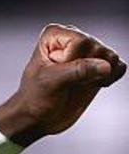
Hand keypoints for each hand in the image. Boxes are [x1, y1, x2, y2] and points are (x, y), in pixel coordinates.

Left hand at [0, 23, 124, 145]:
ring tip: (78, 84)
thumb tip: (105, 66)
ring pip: (111, 57)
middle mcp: (74, 39)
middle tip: (68, 82)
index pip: (81, 42)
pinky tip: (93, 85)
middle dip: (87, 70)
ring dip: (100, 76)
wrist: (38, 118)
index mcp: (55, 35)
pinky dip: (111, 78)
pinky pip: (119, 67)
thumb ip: (77, 70)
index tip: (55, 74)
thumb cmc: (35, 98)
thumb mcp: (50, 82)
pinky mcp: (100, 67)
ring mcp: (88, 53)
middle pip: (98, 48)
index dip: (72, 61)